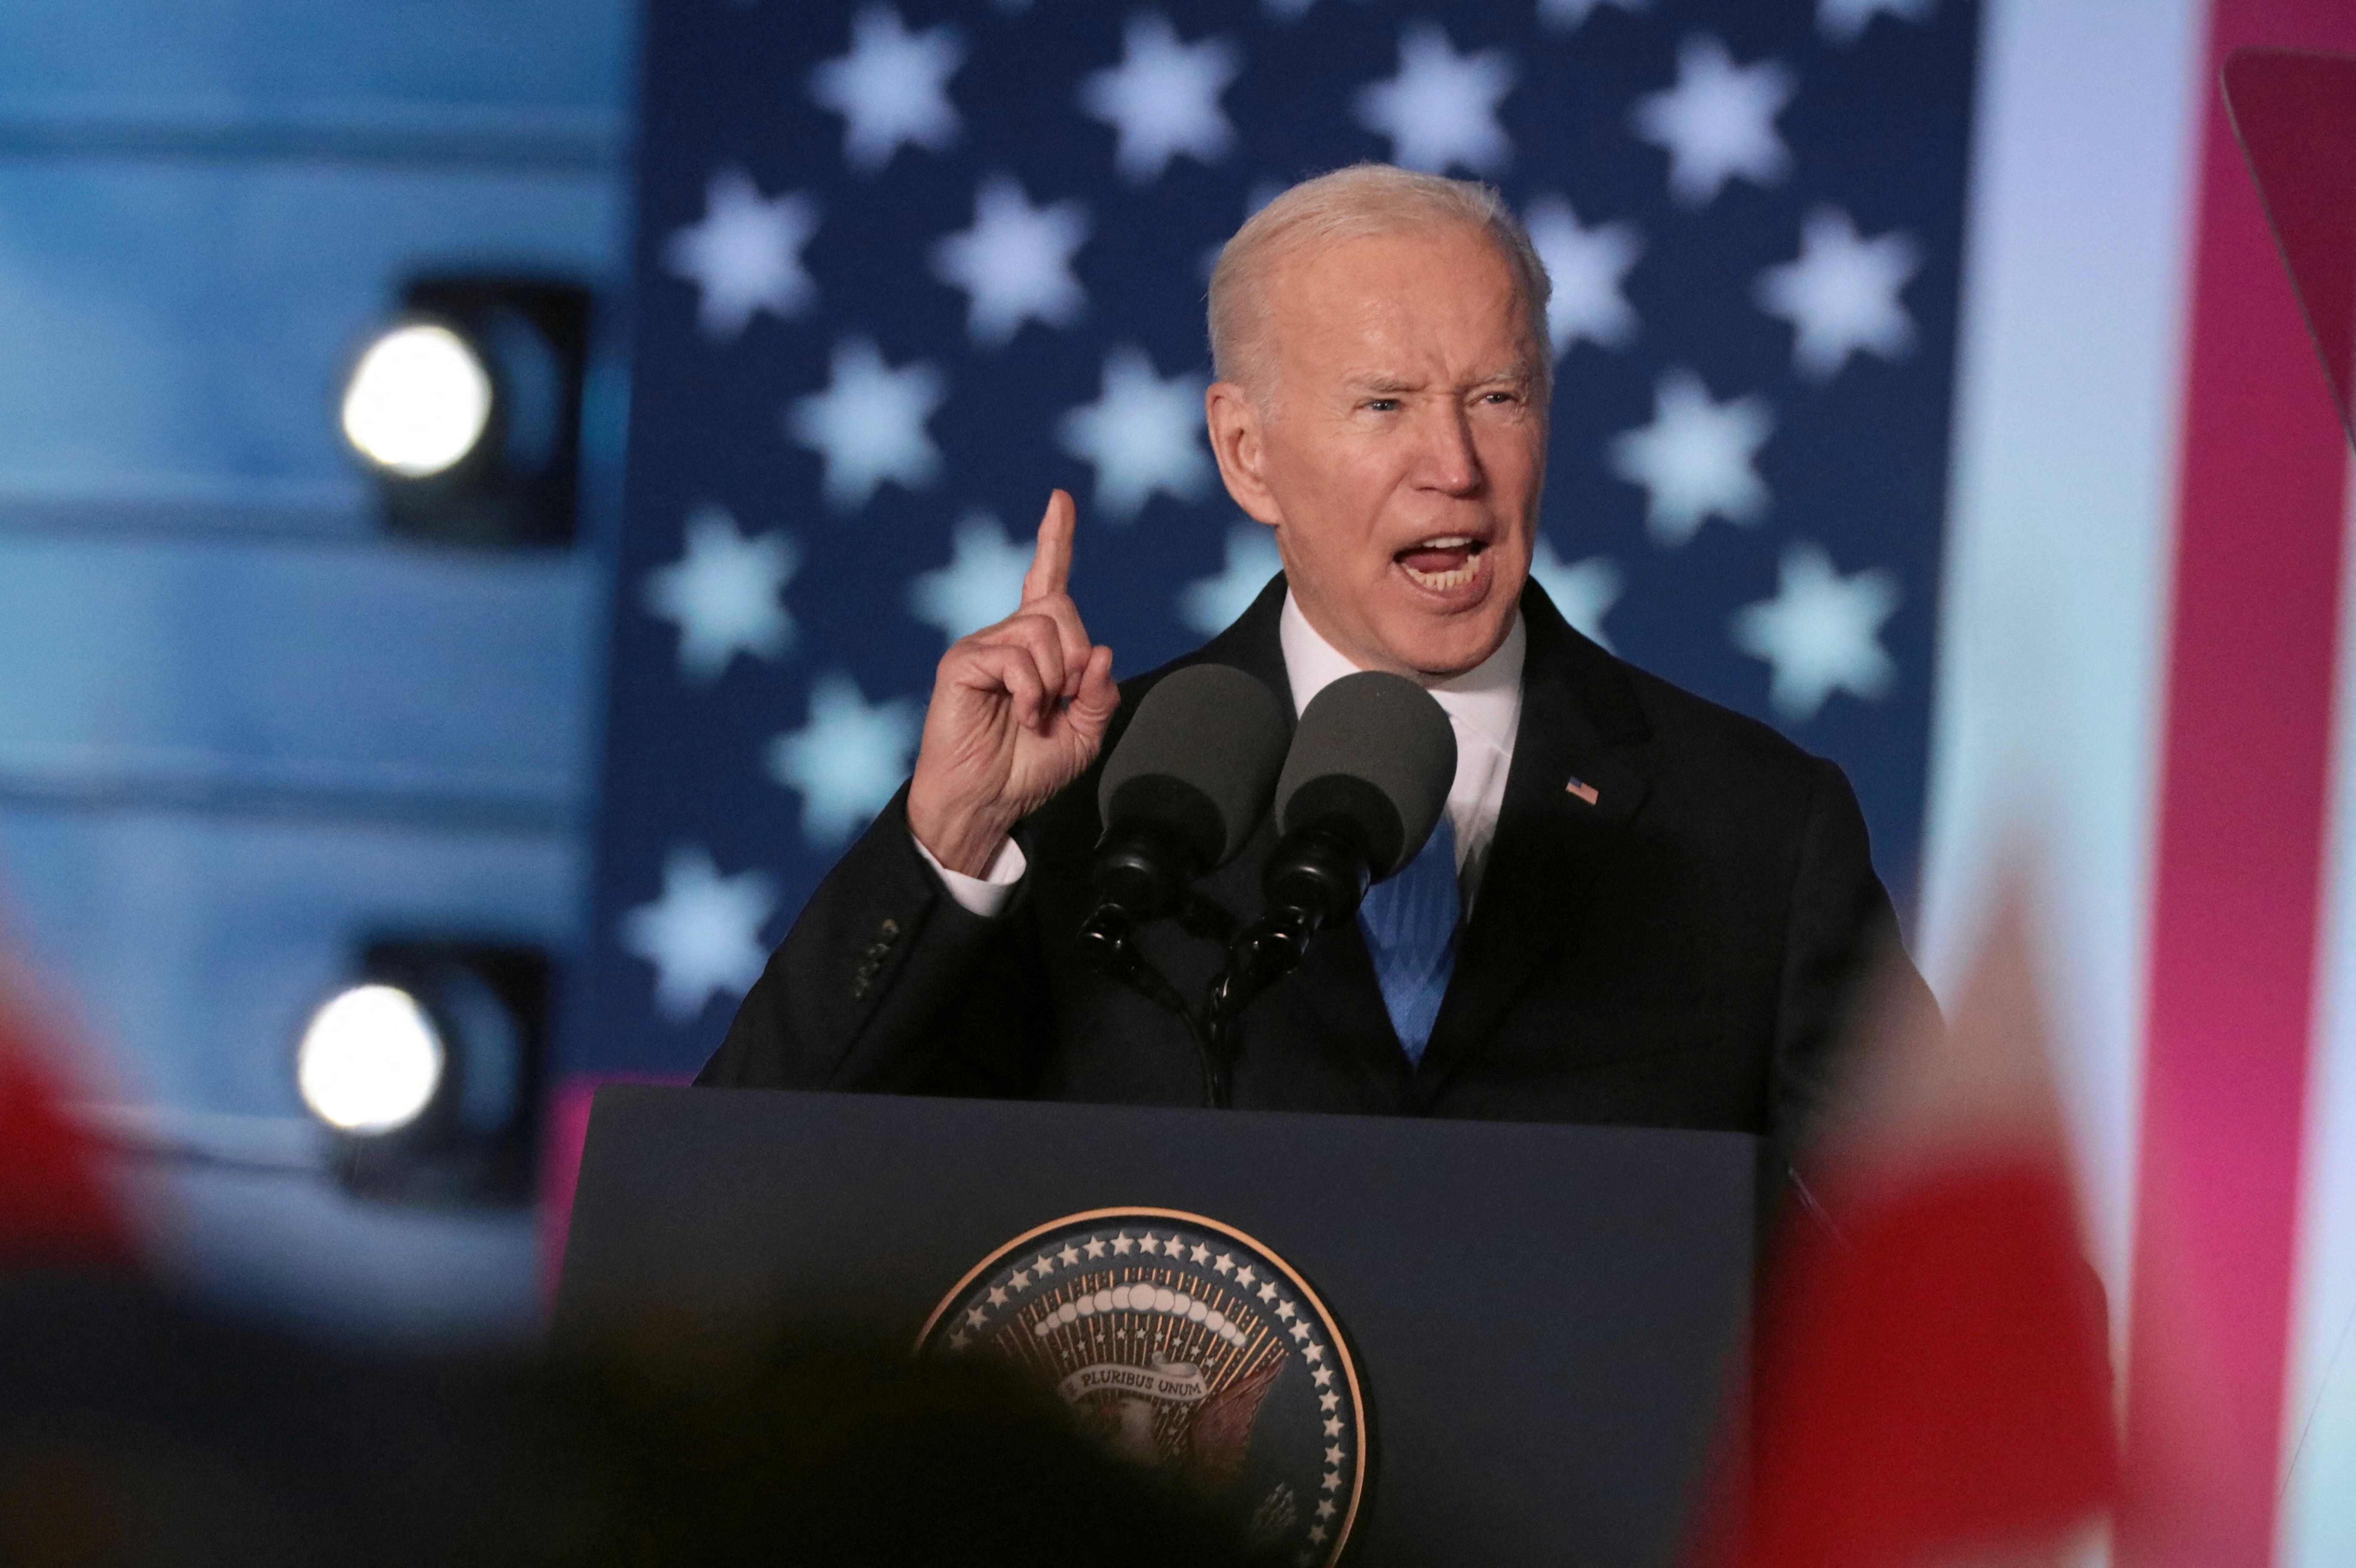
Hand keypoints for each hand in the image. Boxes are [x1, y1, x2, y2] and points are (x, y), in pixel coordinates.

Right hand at [907, 490, 1117, 875]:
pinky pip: (1015, 657)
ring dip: (1052, 680)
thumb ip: (1099, 693)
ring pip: (1042, 629)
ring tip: (1034, 714)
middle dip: (1076, 657)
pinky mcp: (962, 662)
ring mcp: (982, 646)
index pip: (1047, 580)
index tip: (1060, 500)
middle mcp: (1006, 636)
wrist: (985, 802)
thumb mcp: (1083, 734)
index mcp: (1035, 647)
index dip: (1055, 539)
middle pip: (1060, 607)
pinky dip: (1029, 692)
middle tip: (1061, 699)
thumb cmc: (1026, 769)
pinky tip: (1020, 717)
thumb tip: (1100, 651)